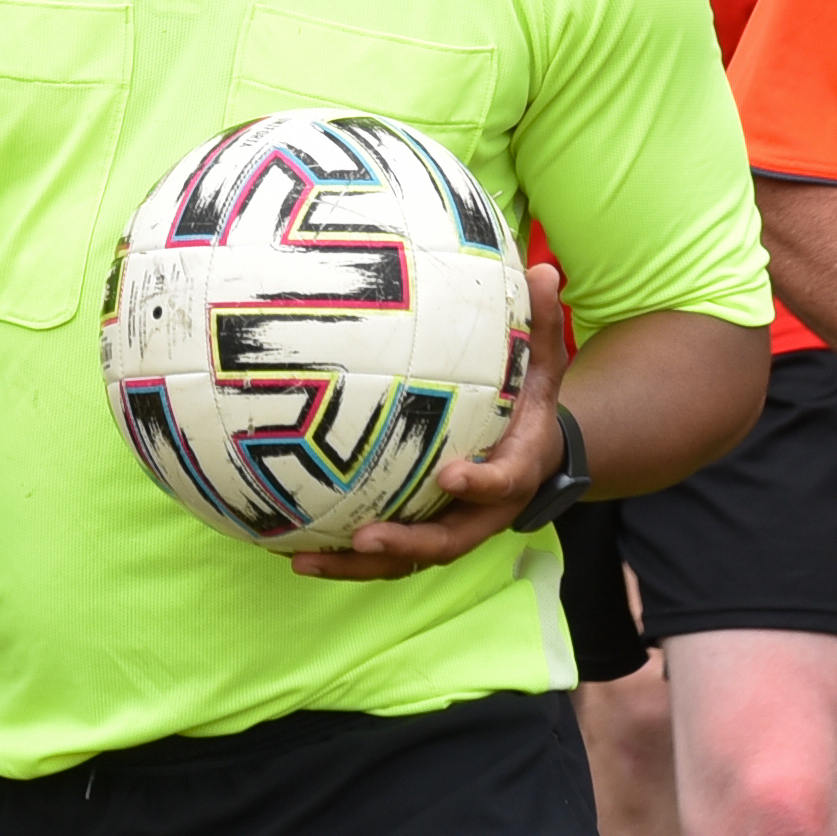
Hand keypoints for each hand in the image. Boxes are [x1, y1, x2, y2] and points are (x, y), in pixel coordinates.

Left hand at [283, 258, 572, 577]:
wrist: (533, 454)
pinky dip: (341, 556)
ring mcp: (448, 529)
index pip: (502, 483)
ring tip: (305, 560)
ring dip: (357, 565)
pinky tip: (289, 549)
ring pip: (405, 561)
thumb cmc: (531, 402)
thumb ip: (542, 323)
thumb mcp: (545, 364)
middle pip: (446, 543)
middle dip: (406, 545)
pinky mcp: (419, 534)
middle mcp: (482, 512)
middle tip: (365, 537)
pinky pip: (381, 554)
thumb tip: (546, 270)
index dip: (480, 484)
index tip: (452, 474)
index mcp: (515, 471)